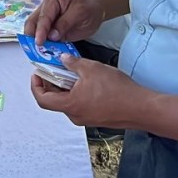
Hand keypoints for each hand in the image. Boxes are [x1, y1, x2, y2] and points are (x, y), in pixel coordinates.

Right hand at [24, 0, 103, 45]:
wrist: (96, 10)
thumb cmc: (88, 8)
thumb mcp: (80, 13)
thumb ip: (65, 23)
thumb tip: (51, 36)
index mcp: (51, 1)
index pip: (43, 17)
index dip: (40, 30)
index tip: (39, 42)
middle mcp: (45, 10)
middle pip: (32, 23)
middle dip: (32, 36)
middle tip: (36, 49)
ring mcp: (46, 21)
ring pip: (34, 32)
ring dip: (35, 42)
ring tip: (39, 52)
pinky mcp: (50, 30)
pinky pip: (43, 38)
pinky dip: (43, 45)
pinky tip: (45, 52)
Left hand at [30, 54, 149, 129]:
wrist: (141, 108)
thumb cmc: (118, 91)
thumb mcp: (91, 69)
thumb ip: (73, 63)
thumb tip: (63, 60)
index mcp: (70, 105)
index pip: (42, 99)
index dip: (36, 86)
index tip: (37, 74)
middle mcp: (75, 115)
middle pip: (55, 100)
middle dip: (52, 83)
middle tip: (55, 68)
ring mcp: (86, 118)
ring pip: (68, 102)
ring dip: (66, 87)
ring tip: (73, 71)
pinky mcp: (96, 117)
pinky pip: (80, 104)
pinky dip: (77, 92)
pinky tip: (87, 81)